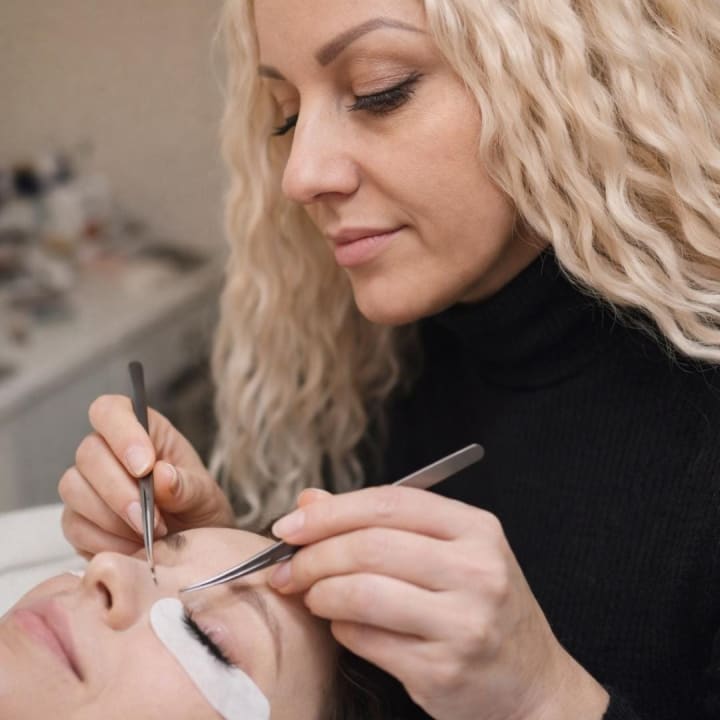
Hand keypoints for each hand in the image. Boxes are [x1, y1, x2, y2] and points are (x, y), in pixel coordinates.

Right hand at [59, 394, 234, 557]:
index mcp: (143, 430)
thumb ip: (186, 485)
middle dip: (120, 490)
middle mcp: (107, 451)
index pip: (111, 410)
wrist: (191, 546)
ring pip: (74, 488)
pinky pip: (75, 525)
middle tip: (150, 518)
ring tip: (148, 533)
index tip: (145, 467)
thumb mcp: (205, 496)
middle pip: (89, 453)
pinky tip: (132, 546)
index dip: (122, 434)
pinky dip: (104, 540)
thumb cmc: (197, 508)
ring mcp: (87, 485)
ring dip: (112, 517)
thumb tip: (162, 475)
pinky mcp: (77, 519)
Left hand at [268, 487, 608, 719]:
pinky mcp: (444, 670)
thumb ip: (380, 523)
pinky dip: (340, 629)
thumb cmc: (480, 607)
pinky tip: (341, 624)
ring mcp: (464, 623)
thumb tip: (309, 501)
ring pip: (362, 593)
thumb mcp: (448, 552)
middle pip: (370, 547)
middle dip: (313, 556)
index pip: (390, 502)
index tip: (289, 525)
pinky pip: (368, 640)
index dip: (331, 511)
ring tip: (310, 595)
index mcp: (477, 529)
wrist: (533, 685)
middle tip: (286, 567)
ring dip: (320, 593)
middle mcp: (476, 571)